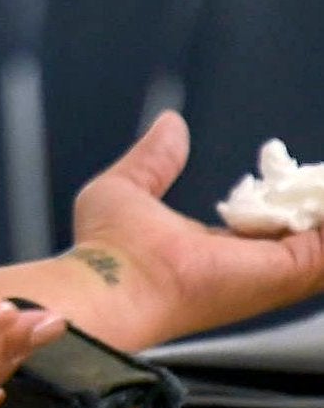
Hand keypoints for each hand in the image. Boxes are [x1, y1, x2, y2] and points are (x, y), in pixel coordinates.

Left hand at [62, 110, 323, 348]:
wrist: (109, 281)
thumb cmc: (106, 250)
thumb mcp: (127, 190)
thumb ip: (154, 159)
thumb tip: (170, 126)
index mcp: (222, 254)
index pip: (273, 225)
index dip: (290, 196)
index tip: (293, 170)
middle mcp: (254, 269)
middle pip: (312, 233)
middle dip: (316, 199)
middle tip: (318, 175)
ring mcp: (276, 275)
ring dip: (322, 201)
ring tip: (321, 176)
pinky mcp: (290, 271)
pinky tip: (321, 183)